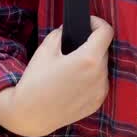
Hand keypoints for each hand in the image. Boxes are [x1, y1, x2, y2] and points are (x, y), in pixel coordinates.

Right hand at [0, 16, 112, 136]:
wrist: (30, 114)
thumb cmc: (36, 81)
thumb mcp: (45, 49)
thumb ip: (61, 34)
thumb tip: (69, 30)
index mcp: (88, 59)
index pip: (106, 32)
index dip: (97, 23)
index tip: (88, 23)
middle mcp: (99, 75)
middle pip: (103, 50)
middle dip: (91, 44)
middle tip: (73, 47)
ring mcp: (100, 91)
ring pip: (102, 67)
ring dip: (92, 62)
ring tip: (72, 67)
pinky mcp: (97, 103)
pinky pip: (100, 83)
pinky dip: (91, 79)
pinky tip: (74, 82)